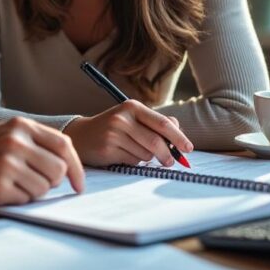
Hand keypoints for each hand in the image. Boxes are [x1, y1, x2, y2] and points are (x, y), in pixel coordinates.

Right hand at [0, 117, 84, 206]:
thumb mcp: (6, 135)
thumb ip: (36, 143)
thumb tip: (68, 166)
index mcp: (21, 126)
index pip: (64, 145)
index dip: (76, 168)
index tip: (79, 184)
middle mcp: (16, 142)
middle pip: (58, 170)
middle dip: (52, 182)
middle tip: (33, 182)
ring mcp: (7, 163)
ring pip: (45, 188)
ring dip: (34, 192)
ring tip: (13, 184)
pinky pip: (26, 199)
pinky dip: (18, 199)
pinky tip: (1, 190)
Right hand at [63, 100, 192, 166]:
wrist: (81, 135)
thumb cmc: (113, 127)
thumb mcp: (133, 118)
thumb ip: (155, 122)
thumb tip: (178, 129)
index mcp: (132, 107)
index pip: (162, 123)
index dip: (178, 137)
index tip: (188, 148)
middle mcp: (122, 118)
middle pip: (156, 141)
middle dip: (167, 154)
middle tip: (171, 161)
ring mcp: (113, 134)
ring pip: (145, 153)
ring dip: (147, 157)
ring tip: (135, 151)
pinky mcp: (107, 149)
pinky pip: (132, 161)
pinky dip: (134, 162)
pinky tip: (124, 155)